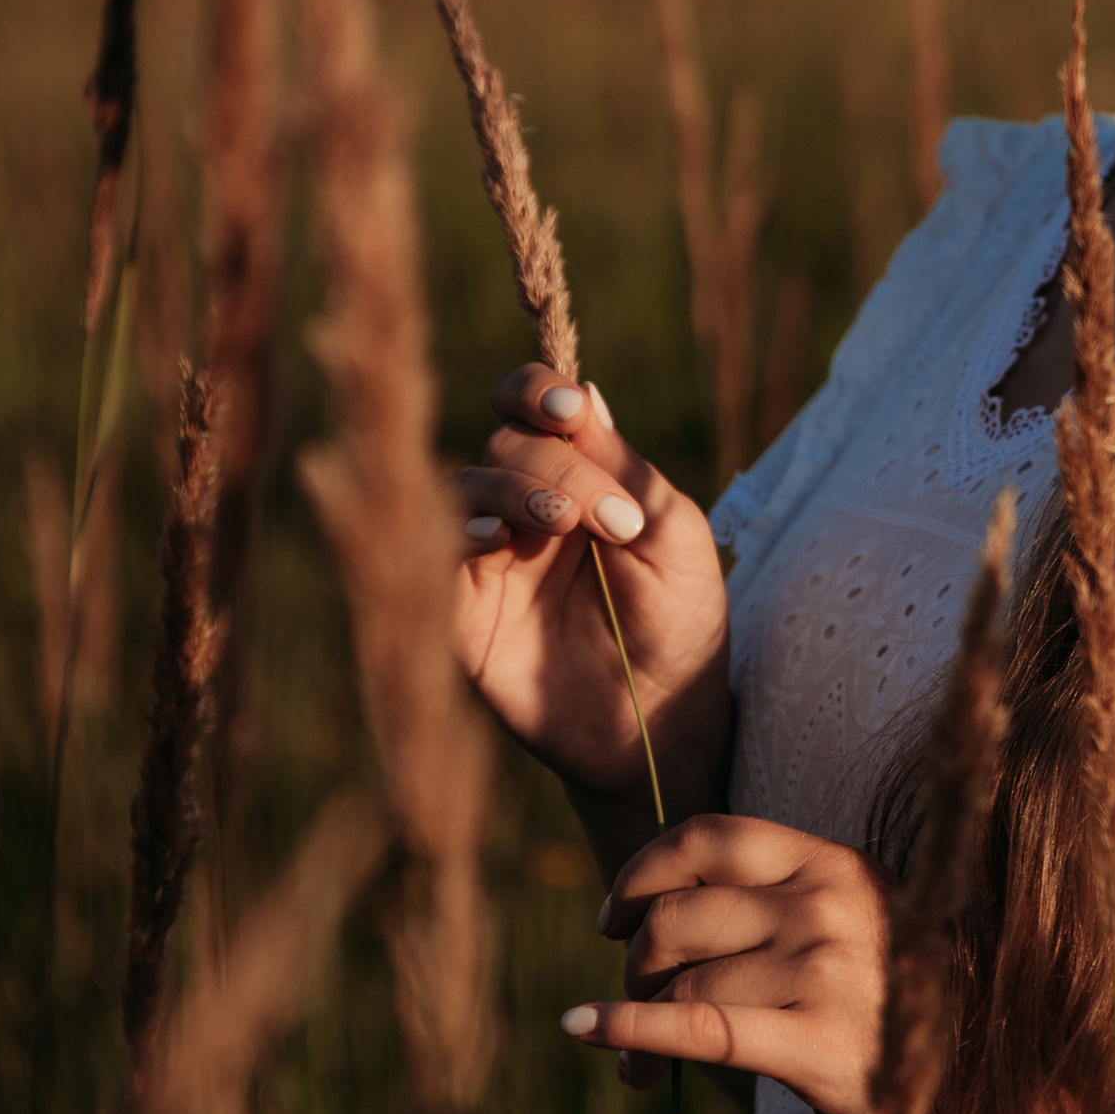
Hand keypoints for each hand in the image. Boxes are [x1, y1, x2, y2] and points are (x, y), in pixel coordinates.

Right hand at [453, 368, 729, 826]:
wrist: (661, 723)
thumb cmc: (681, 624)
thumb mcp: (675, 536)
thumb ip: (626, 468)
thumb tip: (583, 395)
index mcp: (580, 478)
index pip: (534, 406)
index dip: (538, 390)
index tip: (567, 407)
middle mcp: (526, 508)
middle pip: (506, 442)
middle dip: (555, 463)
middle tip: (612, 520)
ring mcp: (491, 558)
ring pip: (466, 486)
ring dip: (511, 488)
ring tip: (560, 524)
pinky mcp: (461, 609)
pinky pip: (434, 551)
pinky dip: (459, 530)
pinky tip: (497, 537)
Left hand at [560, 818, 890, 1113]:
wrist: (978, 1071)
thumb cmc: (894, 993)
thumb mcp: (853, 914)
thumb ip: (774, 898)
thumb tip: (652, 912)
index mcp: (830, 863)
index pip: (710, 840)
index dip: (644, 872)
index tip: (613, 916)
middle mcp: (825, 907)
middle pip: (680, 915)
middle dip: (637, 960)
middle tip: (637, 999)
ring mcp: (822, 972)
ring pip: (683, 981)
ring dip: (636, 1019)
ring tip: (636, 1062)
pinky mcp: (814, 1042)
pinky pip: (694, 1028)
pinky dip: (628, 1028)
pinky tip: (586, 1029)